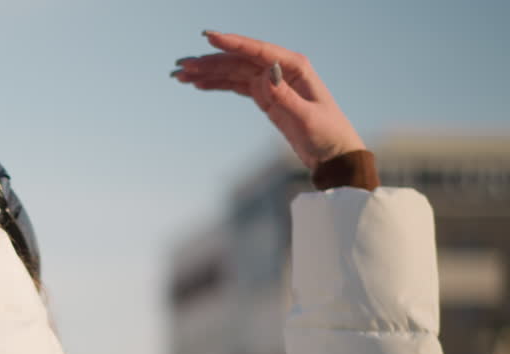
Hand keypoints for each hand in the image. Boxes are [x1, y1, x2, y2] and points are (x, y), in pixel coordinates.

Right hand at [172, 32, 365, 169]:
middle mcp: (281, 70)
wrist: (333, 153)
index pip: (257, 51)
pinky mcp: (265, 97)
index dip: (232, 43)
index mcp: (294, 67)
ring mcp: (271, 83)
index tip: (209, 37)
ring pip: (234, 72)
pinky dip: (218, 84)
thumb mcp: (306, 117)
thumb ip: (286, 96)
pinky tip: (199, 84)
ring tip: (182, 76)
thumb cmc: (326, 133)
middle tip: (182, 66)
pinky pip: (236, 86)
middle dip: (210, 61)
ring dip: (208, 73)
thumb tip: (266, 74)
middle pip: (239, 61)